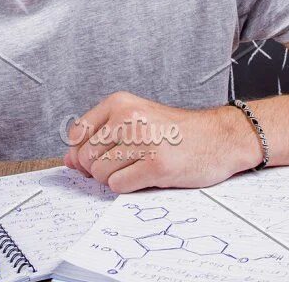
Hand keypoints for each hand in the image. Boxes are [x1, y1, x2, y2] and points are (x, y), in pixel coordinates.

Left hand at [62, 91, 263, 191]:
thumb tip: (69, 161)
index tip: (98, 157)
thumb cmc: (176, 131)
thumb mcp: (136, 119)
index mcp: (120, 102)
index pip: (77, 134)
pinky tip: (147, 175)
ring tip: (139, 167)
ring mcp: (143, 141)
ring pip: (101, 173)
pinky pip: (119, 186)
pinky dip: (129, 186)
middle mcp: (128, 117)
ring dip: (116, 178)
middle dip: (100, 168)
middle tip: (126, 163)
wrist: (219, 137)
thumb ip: (100, 136)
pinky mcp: (156, 165)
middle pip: (87, 157)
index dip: (81, 153)